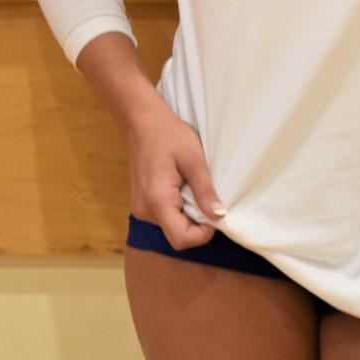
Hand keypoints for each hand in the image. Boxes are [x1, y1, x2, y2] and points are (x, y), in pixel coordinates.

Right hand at [125, 101, 226, 250]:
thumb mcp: (194, 159)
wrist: (142, 121)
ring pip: (172, 226)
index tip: (214, 213)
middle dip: (197, 222)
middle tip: (205, 194)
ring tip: (192, 186)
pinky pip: (165, 216)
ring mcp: (140, 208)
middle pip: (177, 234)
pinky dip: (178, 208)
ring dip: (188, 214)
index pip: (181, 239)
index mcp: (157, 201)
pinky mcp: (142, 203)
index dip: (202, 233)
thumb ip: (205, 190)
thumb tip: (219, 216)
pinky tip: (182, 186)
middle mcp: (145, 211)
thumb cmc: (169, 135)